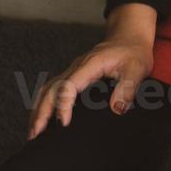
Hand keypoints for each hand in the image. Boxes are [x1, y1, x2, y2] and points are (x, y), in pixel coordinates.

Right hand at [26, 32, 153, 139]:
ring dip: (38, 109)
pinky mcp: (73, 74)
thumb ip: (128, 88)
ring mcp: (73, 70)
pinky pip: (53, 88)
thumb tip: (117, 109)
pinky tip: (43, 117)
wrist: (129, 36)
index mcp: (90, 65)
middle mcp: (76, 67)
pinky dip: (44, 103)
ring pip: (47, 89)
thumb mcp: (137, 69)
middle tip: (35, 135)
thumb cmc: (133, 52)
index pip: (69, 86)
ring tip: (33, 132)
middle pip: (51, 89)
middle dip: (42, 112)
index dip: (63, 105)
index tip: (63, 123)